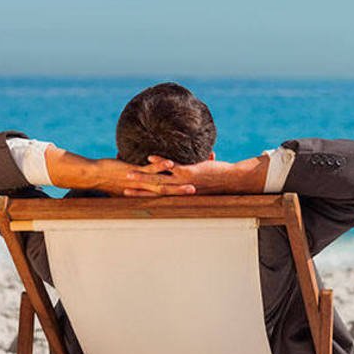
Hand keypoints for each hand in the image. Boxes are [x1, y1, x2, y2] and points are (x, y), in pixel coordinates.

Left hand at [45, 146, 195, 196]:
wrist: (92, 176)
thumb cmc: (109, 179)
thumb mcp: (128, 184)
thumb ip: (139, 183)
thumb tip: (145, 180)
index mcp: (145, 193)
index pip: (166, 197)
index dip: (180, 198)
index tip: (195, 199)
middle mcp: (145, 189)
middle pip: (168, 194)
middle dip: (184, 196)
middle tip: (200, 198)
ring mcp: (141, 180)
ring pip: (162, 184)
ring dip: (177, 186)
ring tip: (192, 186)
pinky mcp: (134, 171)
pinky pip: (150, 170)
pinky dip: (161, 167)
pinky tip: (171, 164)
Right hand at [122, 154, 267, 195]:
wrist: (233, 181)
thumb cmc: (218, 181)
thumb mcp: (201, 181)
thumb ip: (194, 176)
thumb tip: (193, 171)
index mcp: (180, 193)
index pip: (158, 196)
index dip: (144, 197)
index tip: (130, 197)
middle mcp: (179, 189)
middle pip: (153, 191)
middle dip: (136, 190)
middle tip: (120, 189)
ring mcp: (183, 181)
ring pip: (158, 180)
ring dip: (141, 177)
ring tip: (126, 174)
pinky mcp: (189, 172)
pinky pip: (170, 166)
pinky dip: (159, 162)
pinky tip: (148, 156)